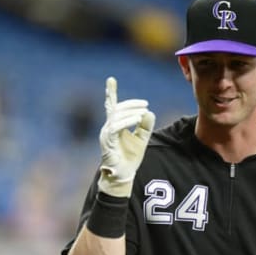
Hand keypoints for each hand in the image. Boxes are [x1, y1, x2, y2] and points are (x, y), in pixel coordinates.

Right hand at [98, 77, 154, 197]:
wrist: (123, 175)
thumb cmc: (130, 158)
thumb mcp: (142, 139)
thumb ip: (145, 126)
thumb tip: (149, 113)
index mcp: (114, 125)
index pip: (111, 106)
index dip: (110, 92)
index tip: (111, 79)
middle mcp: (107, 127)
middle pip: (117, 108)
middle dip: (131, 104)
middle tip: (145, 105)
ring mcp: (106, 134)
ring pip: (116, 116)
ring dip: (131, 112)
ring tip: (143, 112)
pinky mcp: (108, 142)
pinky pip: (116, 127)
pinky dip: (127, 121)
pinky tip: (137, 119)